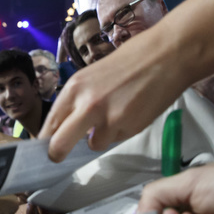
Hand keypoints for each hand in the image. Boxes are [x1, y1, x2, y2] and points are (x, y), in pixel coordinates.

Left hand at [39, 28, 189, 160]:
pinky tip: (132, 112)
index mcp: (74, 88)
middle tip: (59, 158)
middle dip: (57, 155)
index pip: (50, 123)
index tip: (46, 148)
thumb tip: (68, 125)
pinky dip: (121, 132)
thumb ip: (80, 100)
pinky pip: (117, 140)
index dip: (46, 140)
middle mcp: (86, 104)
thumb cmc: (132, 60)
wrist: (167, 55)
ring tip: (116, 116)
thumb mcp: (94, 76)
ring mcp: (108, 119)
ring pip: (93, 145)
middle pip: (59, 145)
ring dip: (101, 138)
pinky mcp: (129, 128)